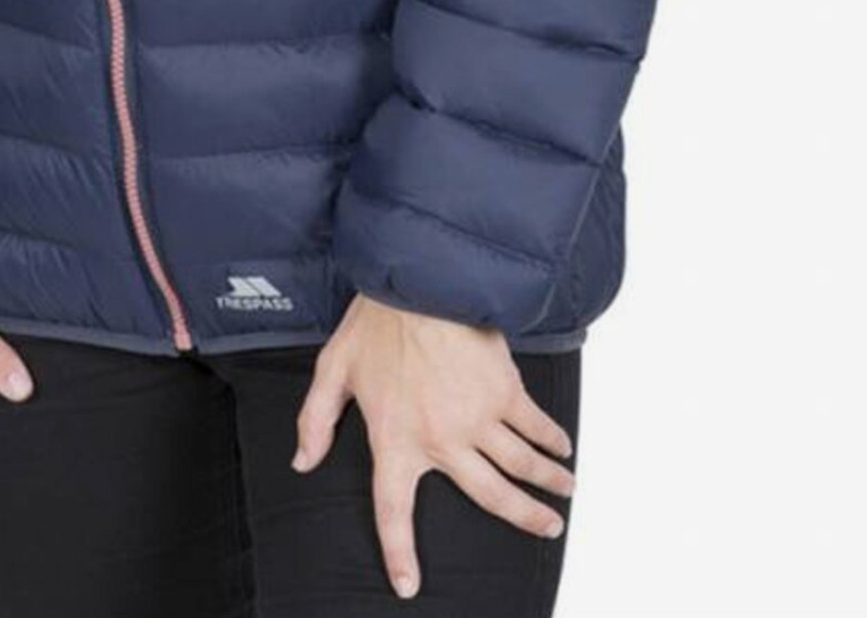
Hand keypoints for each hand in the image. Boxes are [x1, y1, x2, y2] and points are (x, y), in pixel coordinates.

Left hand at [291, 294, 574, 600]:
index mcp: (396, 441)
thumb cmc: (375, 321)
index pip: (394, 511)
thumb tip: (302, 461)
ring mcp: (478, 418)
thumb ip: (316, 420)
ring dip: (547, 483)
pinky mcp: (503, 390)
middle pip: (490, 496)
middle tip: (547, 527)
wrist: (419, 279)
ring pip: (521, 465)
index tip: (409, 586)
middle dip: (523, 518)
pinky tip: (562, 445)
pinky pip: (534, 424)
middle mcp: (442, 440)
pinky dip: (552, 438)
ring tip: (564, 493)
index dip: (400, 553)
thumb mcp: (334, 370)